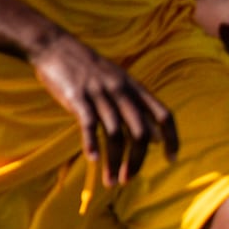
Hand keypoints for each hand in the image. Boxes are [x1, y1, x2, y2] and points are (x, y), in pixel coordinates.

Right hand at [32, 37, 180, 185]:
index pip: (164, 115)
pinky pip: (89, 125)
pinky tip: (93, 160)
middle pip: (140, 132)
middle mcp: (122, 92)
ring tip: (110, 181)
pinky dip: (92, 144)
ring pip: (115, 134)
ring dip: (114, 162)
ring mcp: (100, 94)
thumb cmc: (90, 70)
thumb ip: (140, 110)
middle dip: (137, 160)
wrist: (56, 46)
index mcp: (136, 88)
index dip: (173, 138)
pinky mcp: (77, 97)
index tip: (171, 159)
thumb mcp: (122, 84)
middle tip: (128, 180)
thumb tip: (158, 139)